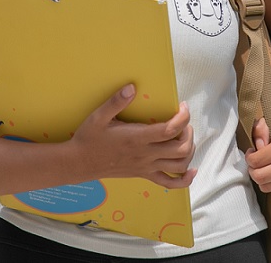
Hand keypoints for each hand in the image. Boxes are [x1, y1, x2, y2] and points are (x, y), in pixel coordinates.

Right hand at [68, 84, 196, 188]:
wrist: (79, 163)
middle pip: (181, 148)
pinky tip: (191, 171)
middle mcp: (145, 155)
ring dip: (189, 150)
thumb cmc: (89, 138)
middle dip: (189, 132)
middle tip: (183, 121)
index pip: (171, 129)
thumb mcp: (98, 117)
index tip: (182, 106)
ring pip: (179, 165)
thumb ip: (115, 102)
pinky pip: (169, 183)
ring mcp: (146, 167)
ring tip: (185, 137)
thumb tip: (132, 87)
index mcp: (137, 138)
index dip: (183, 117)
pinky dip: (184, 179)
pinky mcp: (144, 175)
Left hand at [245, 115, 270, 199]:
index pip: (256, 161)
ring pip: (267, 188)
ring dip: (264, 179)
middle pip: (260, 177)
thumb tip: (256, 147)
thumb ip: (260, 129)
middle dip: (253, 170)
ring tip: (267, 168)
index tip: (252, 153)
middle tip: (256, 163)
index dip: (249, 157)